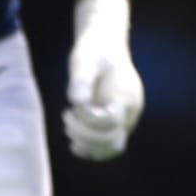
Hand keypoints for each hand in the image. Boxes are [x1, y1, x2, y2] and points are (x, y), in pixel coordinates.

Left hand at [63, 0, 143, 159]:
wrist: (104, 46)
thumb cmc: (95, 50)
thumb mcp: (86, 60)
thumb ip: (81, 80)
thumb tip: (78, 102)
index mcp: (127, 96)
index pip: (112, 123)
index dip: (89, 120)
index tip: (72, 106)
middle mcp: (129, 112)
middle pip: (113, 141)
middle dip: (86, 135)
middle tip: (66, 116)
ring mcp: (123, 120)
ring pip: (111, 149)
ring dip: (88, 144)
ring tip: (69, 126)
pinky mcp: (114, 124)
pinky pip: (106, 148)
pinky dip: (90, 149)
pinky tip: (73, 140)